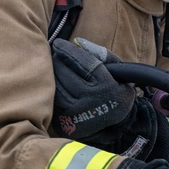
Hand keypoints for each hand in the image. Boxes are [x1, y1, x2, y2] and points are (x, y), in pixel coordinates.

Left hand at [51, 38, 168, 157]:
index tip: (59, 43)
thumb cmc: (115, 91)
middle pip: (66, 73)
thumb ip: (102, 55)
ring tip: (53, 66)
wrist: (117, 127)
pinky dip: (51, 89)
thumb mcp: (117, 72)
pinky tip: (52, 82)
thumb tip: (78, 42)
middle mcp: (91, 101)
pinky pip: (53, 101)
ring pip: (56, 87)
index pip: (83, 62)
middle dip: (58, 60)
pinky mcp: (66, 123)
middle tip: (55, 53)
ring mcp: (77, 114)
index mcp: (107, 87)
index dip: (68, 50)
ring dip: (52, 73)